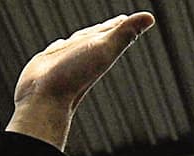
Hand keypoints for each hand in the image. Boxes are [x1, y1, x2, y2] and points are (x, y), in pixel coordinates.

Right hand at [7, 12, 154, 151]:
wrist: (45, 100)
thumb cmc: (75, 77)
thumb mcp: (104, 50)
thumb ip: (125, 33)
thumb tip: (149, 17)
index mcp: (96, 51)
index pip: (111, 33)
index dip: (120, 25)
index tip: (128, 19)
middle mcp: (81, 55)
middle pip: (94, 38)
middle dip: (103, 30)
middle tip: (114, 24)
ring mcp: (62, 60)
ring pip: (74, 44)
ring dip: (80, 39)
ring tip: (83, 36)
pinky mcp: (44, 65)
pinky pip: (54, 51)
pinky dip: (58, 47)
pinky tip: (58, 47)